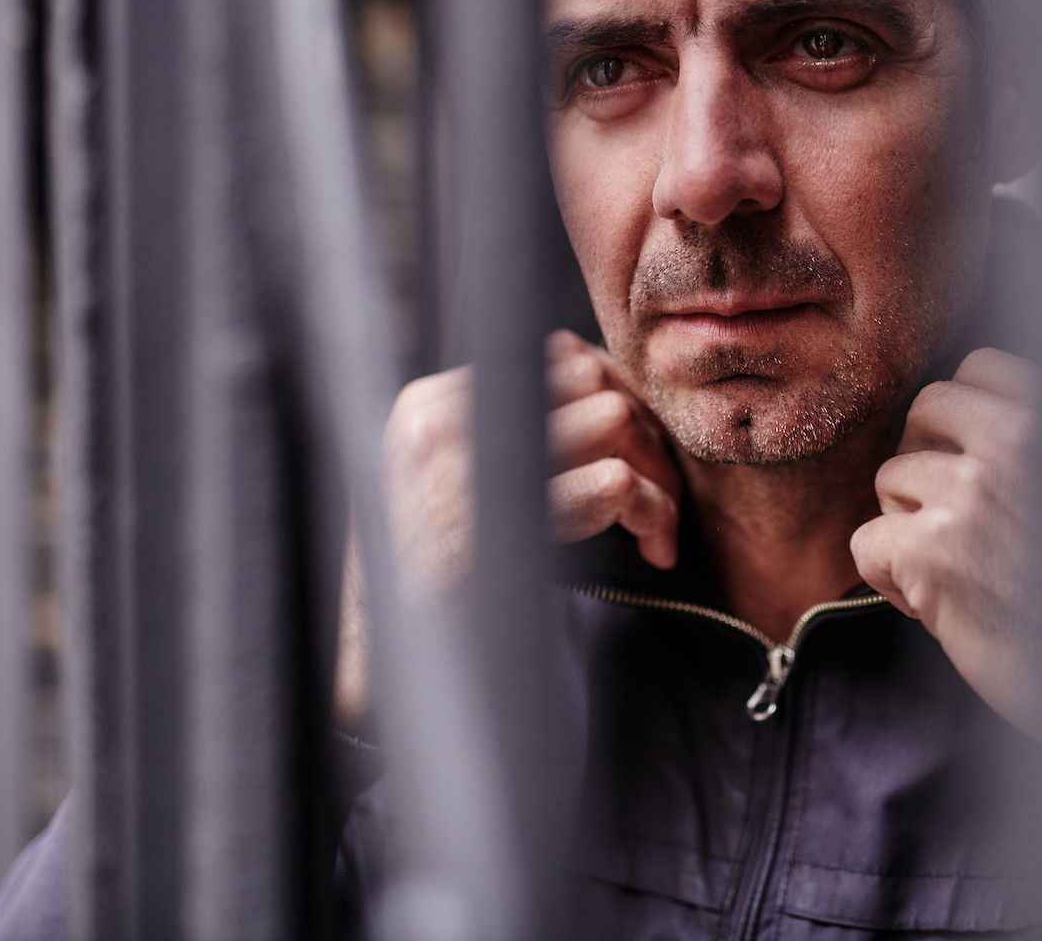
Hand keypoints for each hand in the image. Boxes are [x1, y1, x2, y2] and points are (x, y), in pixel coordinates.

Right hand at [336, 330, 682, 724]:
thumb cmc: (432, 595)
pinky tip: (653, 556)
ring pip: (611, 419)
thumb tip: (598, 387)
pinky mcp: (497, 529)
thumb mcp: (457, 494)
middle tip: (659, 500)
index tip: (635, 455)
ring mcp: (463, 473)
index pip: (552, 357)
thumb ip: (511, 440)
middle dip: (645, 436)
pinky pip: (612, 483)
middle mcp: (439, 424)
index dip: (613, 399)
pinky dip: (653, 516)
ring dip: (658, 478)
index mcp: (425, 407)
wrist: (383, 685)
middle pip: (589, 380)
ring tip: (656, 532)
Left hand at [849, 347, 1041, 733]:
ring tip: (958, 573)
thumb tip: (988, 421)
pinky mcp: (934, 553)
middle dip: (926, 459)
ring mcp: (970, 493)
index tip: (972, 462)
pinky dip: (890, 580)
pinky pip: (867, 542)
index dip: (963, 418)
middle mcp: (1016, 440)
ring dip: (909, 526)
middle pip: (923, 411)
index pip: (979, 367)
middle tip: (953, 519)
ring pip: (889, 479)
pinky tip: (937, 608)